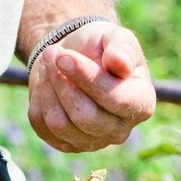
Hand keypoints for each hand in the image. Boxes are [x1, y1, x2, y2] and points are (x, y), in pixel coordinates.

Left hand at [27, 21, 155, 151]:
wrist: (74, 59)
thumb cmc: (100, 47)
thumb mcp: (115, 36)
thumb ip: (121, 48)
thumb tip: (121, 65)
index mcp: (141, 103)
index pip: (115, 99)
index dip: (87, 78)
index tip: (63, 56)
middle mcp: (120, 130)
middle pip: (85, 118)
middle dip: (62, 83)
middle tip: (51, 54)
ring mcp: (93, 142)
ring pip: (60, 124)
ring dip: (48, 90)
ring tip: (48, 65)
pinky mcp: (66, 144)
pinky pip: (42, 127)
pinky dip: (39, 101)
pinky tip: (46, 85)